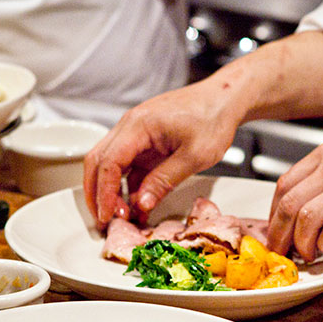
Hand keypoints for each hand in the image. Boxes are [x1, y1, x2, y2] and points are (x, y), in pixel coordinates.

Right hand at [83, 83, 238, 228]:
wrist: (225, 100)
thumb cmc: (213, 118)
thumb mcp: (194, 156)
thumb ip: (165, 180)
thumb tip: (141, 204)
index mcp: (138, 125)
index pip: (108, 162)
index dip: (104, 193)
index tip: (109, 216)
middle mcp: (130, 127)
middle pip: (98, 162)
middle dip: (97, 195)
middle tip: (105, 221)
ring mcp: (135, 134)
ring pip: (109, 165)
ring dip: (111, 192)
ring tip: (122, 218)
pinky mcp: (144, 142)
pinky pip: (128, 167)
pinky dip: (128, 187)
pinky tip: (137, 206)